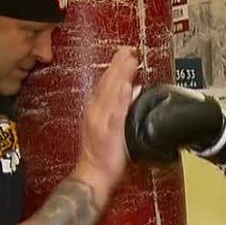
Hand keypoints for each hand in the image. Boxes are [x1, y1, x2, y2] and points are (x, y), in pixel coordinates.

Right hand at [73, 46, 138, 200]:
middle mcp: (95, 111)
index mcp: (94, 110)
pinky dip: (120, 95)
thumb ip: (118, 108)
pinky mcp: (109, 130)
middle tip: (129, 50)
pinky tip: (126, 85)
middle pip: (106, 83)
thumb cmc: (100, 155)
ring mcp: (101, 120)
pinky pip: (115, 110)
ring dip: (120, 75)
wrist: (92, 174)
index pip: (104, 83)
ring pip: (110, 92)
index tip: (124, 54)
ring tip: (130, 60)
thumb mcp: (108, 127)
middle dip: (117, 65)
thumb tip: (133, 90)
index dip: (114, 67)